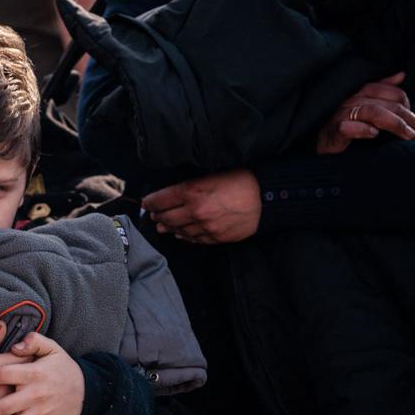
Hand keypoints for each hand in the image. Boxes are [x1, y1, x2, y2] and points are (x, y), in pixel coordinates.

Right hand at [0, 321, 30, 410]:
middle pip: (31, 376)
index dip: (29, 353)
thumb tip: (2, 324)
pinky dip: (23, 409)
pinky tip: (21, 407)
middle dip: (32, 372)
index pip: (28, 356)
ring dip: (29, 391)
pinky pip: (21, 414)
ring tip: (27, 388)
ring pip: (28, 396)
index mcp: (3, 368)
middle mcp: (10, 386)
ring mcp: (9, 405)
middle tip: (31, 370)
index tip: (28, 352)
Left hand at [142, 169, 260, 243]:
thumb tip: (172, 194)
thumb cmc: (241, 179)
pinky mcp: (216, 238)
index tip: (147, 202)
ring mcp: (206, 227)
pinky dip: (185, 236)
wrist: (267, 197)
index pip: (160, 199)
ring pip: (179, 231)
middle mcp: (196, 211)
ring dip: (169, 227)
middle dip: (157, 216)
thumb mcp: (211, 174)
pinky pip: (195, 240)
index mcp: (192, 191)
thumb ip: (190, 185)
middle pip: (166, 217)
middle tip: (154, 214)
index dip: (151, 201)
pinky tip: (181, 234)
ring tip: (163, 225)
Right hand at [317, 72, 414, 153]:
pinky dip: (363, 129)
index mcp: (363, 91)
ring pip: (374, 112)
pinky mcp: (334, 130)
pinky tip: (373, 133)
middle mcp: (353, 99)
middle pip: (389, 104)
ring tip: (407, 135)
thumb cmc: (343, 122)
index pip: (395, 94)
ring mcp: (342, 113)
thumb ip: (383, 89)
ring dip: (395, 123)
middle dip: (410, 119)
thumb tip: (401, 75)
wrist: (319, 141)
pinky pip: (349, 127)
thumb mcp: (365, 104)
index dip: (410, 108)